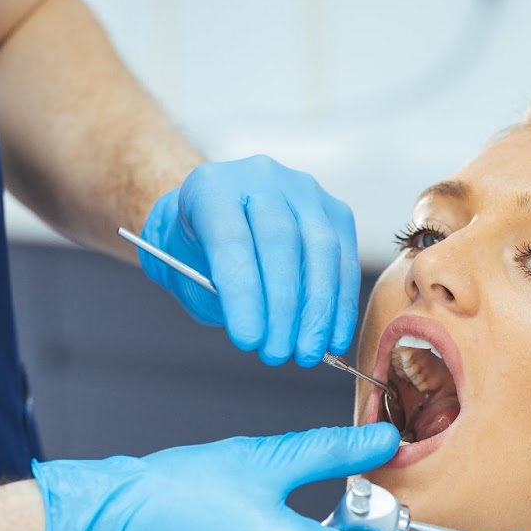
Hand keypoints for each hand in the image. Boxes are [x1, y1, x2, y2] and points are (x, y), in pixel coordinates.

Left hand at [138, 156, 360, 365]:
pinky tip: (331, 337)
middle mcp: (261, 177)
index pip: (231, 237)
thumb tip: (262, 330)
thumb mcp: (185, 270)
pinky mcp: (335, 212)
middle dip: (283, 306)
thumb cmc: (197, 250)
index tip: (247, 339)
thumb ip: (215, 292)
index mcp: (212, 186)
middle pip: (281, 241)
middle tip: (277, 353)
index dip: (242, 292)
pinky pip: (345, 261)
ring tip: (307, 352)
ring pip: (322, 251)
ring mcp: (304, 191)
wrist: (219, 219)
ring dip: (317, 310)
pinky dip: (340, 305)